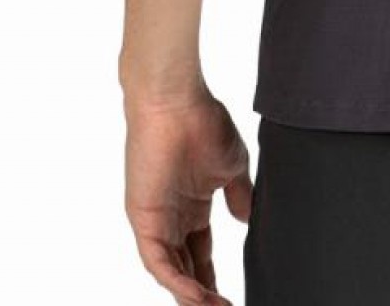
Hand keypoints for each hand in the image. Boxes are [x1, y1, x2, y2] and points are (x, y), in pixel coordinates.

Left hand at [123, 86, 253, 305]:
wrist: (177, 102)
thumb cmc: (204, 123)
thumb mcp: (232, 166)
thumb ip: (239, 195)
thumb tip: (246, 221)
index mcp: (191, 205)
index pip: (200, 252)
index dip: (214, 277)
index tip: (231, 297)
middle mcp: (171, 218)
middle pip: (185, 268)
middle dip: (203, 295)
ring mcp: (155, 221)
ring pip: (171, 271)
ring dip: (191, 295)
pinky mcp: (143, 220)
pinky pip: (158, 261)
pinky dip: (177, 281)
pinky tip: (196, 297)